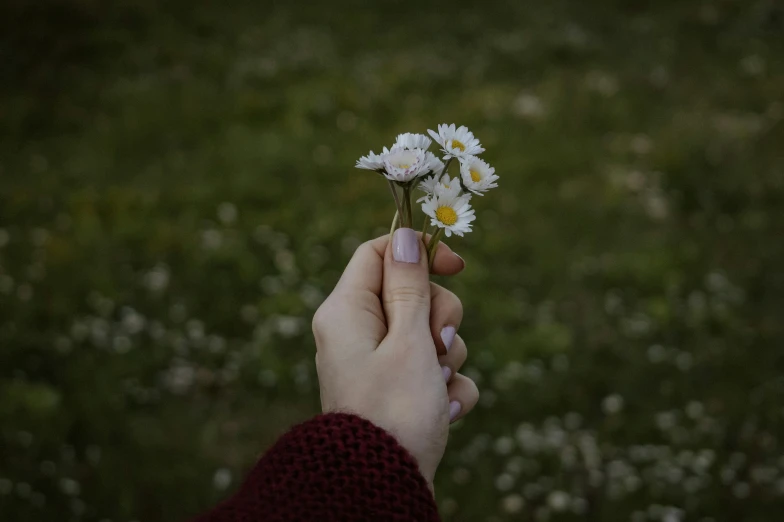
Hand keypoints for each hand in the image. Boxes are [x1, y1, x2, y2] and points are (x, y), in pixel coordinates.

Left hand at [312, 228, 478, 485]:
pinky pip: (435, 372)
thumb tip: (404, 235)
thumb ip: (409, 286)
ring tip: (435, 387)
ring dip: (447, 357)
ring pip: (430, 334)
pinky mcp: (399, 392)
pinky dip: (447, 388)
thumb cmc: (393, 410)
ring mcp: (380, 364)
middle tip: (435, 343)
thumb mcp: (408, 340)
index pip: (379, 254)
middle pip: (413, 294)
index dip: (419, 252)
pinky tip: (443, 411)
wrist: (382, 485)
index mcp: (348, 311)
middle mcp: (359, 333)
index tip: (456, 265)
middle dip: (440, 316)